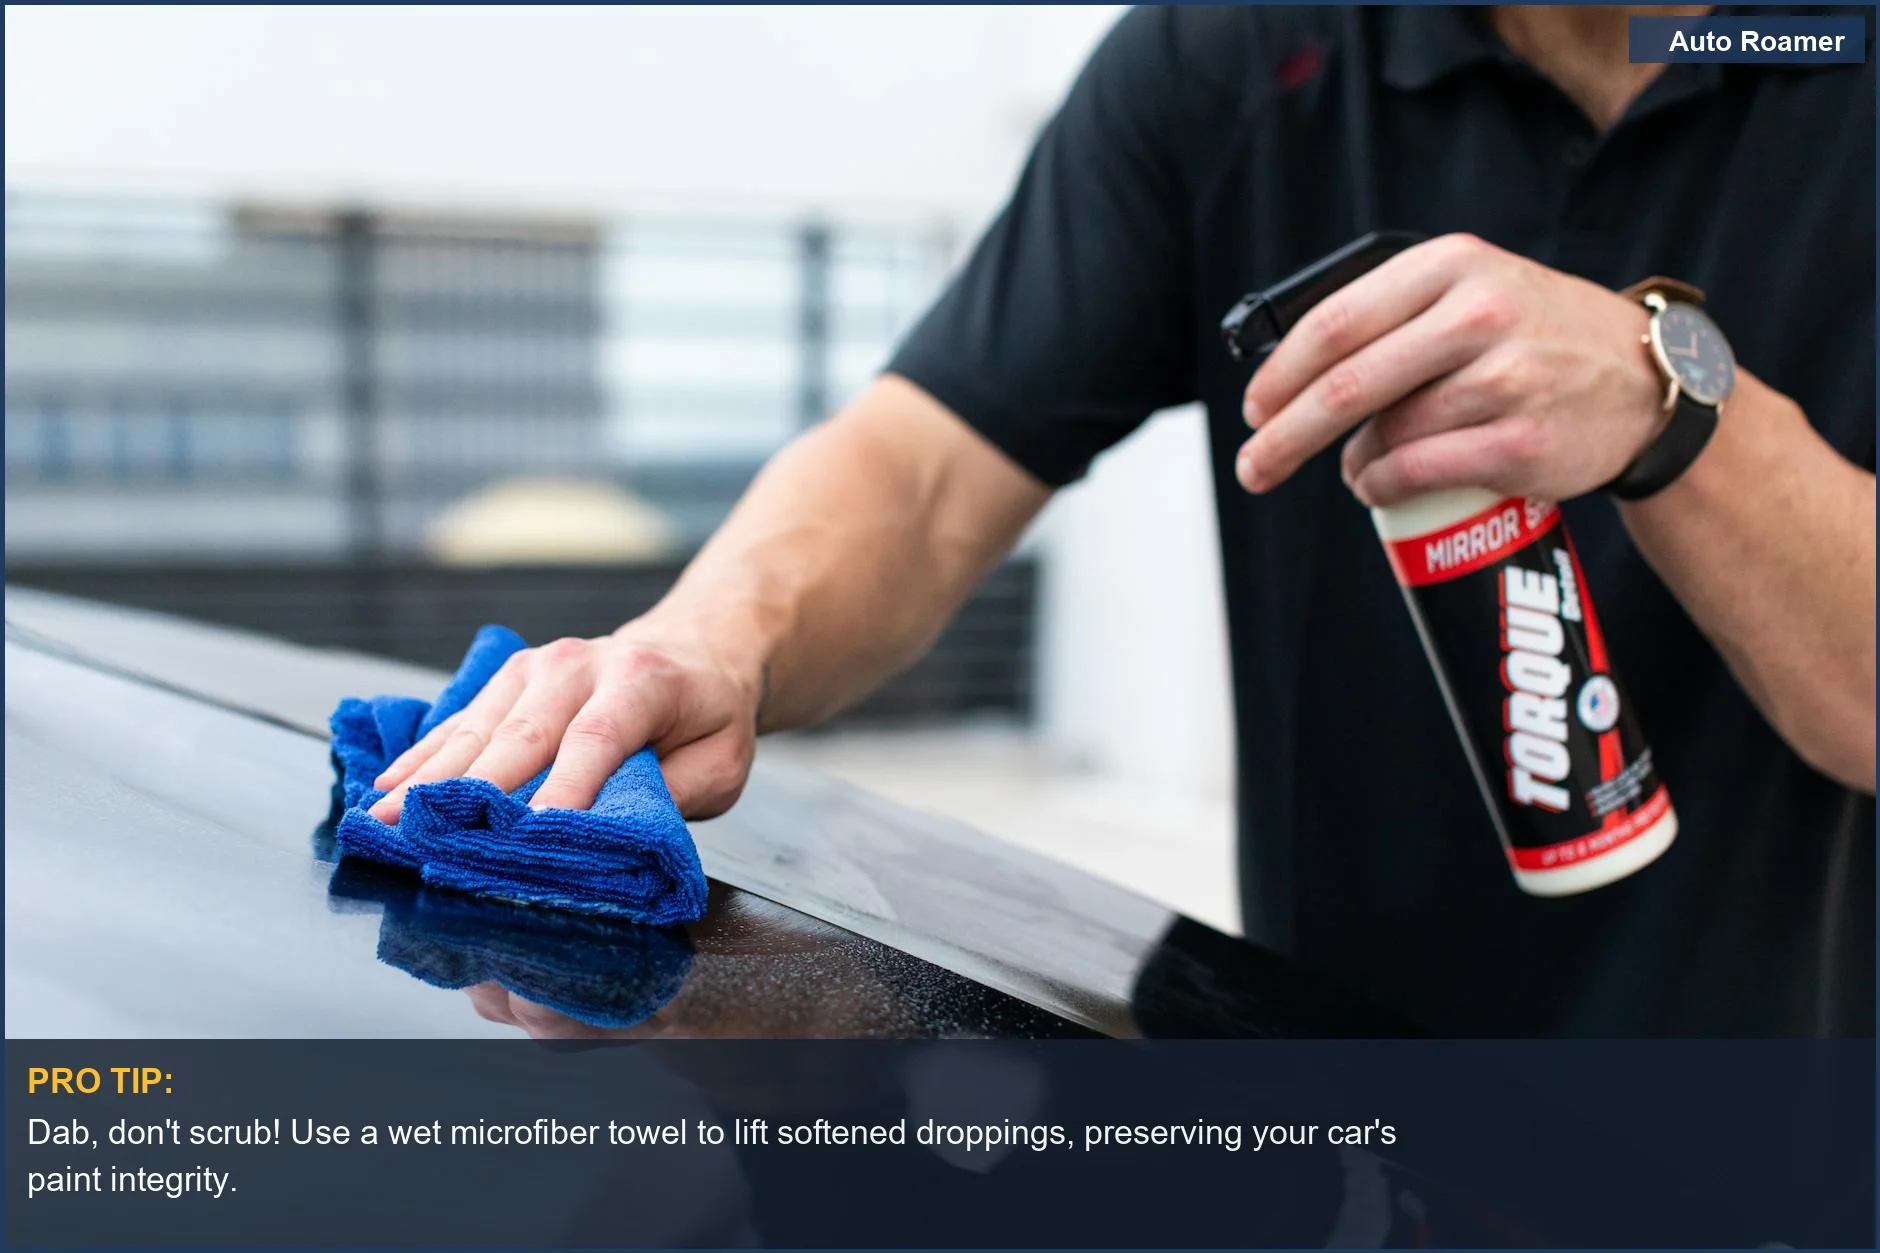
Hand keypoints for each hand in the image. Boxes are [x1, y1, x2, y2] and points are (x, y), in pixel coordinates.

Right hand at [366, 621, 761, 823]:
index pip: (593, 741)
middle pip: (518, 735)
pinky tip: (386, 786)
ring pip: (478, 728)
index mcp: (640, 682)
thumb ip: (671, 796)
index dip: (559, 791)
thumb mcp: (720, 761)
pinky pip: (461, 722)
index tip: (524, 836)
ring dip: (427, 778)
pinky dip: (423, 756)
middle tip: (418, 835)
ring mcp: (537, 667)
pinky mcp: (510, 680)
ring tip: (382, 819)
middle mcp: (579, 666)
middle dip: (466, 791)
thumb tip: (610, 837)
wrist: (694, 648)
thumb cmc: (708, 715)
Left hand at [1235, 233, 1666, 506]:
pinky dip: (1382, 486)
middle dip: (1285, 435)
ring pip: (1385, 433)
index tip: (1254, 408)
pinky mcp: (1522, 441)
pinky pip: (1419, 471)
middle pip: (1347, 384)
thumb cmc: (1537, 337)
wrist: (1645, 380)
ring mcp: (1506, 379)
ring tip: (1353, 468)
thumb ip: (1393, 312)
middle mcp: (1481, 314)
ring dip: (1349, 462)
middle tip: (1253, 467)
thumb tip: (1291, 375)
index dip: (1281, 374)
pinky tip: (1377, 485)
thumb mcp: (1474, 290)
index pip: (1336, 322)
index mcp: (1454, 265)